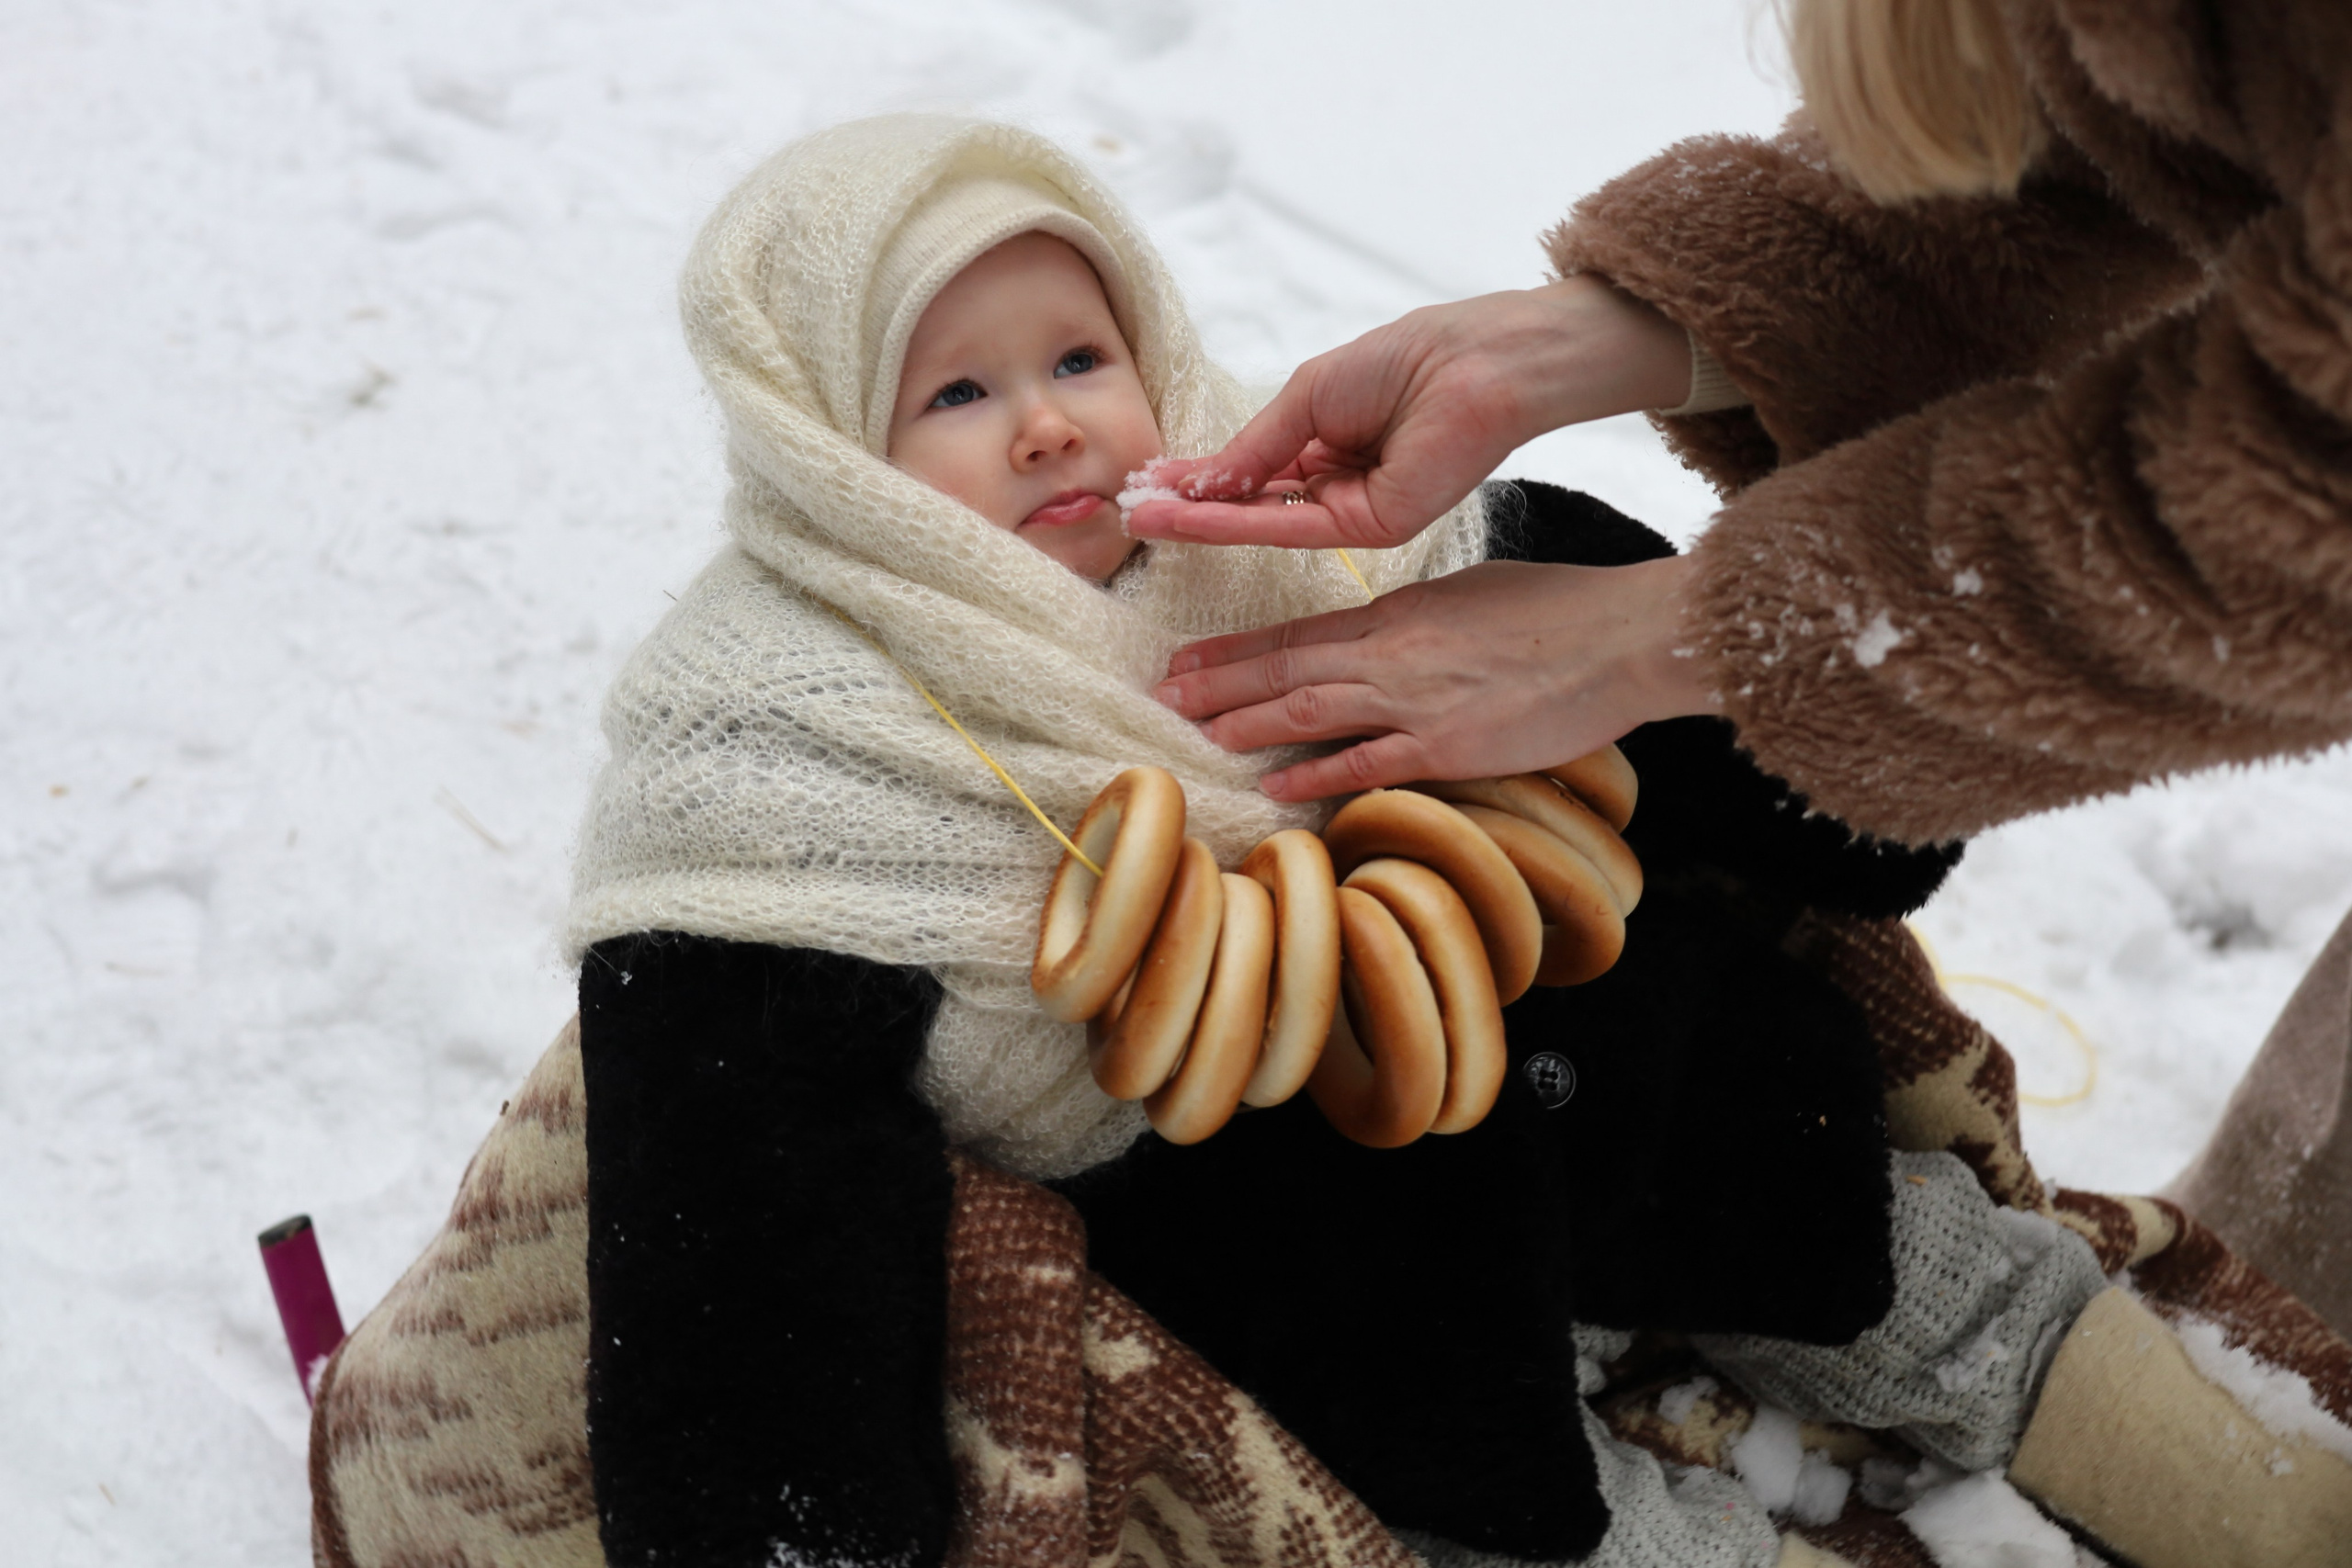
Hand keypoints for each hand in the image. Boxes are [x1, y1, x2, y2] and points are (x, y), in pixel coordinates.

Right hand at [1126, 275, 1690, 549]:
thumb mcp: (1309, 394)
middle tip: (1130, 509)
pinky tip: (1188, 516)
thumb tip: (1201, 479)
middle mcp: (1338, 484)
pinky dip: (1235, 521)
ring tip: (1141, 517)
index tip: (1148, 481)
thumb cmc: (1409, 359)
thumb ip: (1256, 444)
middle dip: (1189, 506)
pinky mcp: (1371, 528)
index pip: (1252, 470)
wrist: (1479, 363)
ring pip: (1262, 520)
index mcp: (1329, 445)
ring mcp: (1353, 510)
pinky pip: (1289, 526)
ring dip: (1199, 519)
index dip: (1200, 477)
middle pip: (1251, 503)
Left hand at [1153, 555, 1717, 799]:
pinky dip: (1314, 773)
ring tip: (1194, 732)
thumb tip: (1380, 636)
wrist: (1615, 639)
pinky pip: (1366, 762)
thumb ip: (1415, 621)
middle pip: (1286, 670)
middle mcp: (1392, 655)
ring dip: (1245, 723)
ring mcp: (1415, 702)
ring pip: (1309, 711)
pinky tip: (1272, 783)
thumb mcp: (1469, 597)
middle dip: (1218, 684)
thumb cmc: (1555, 612)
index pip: (1295, 634)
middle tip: (1161, 696)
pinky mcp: (1447, 747)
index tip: (1185, 660)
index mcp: (1396, 614)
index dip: (1234, 651)